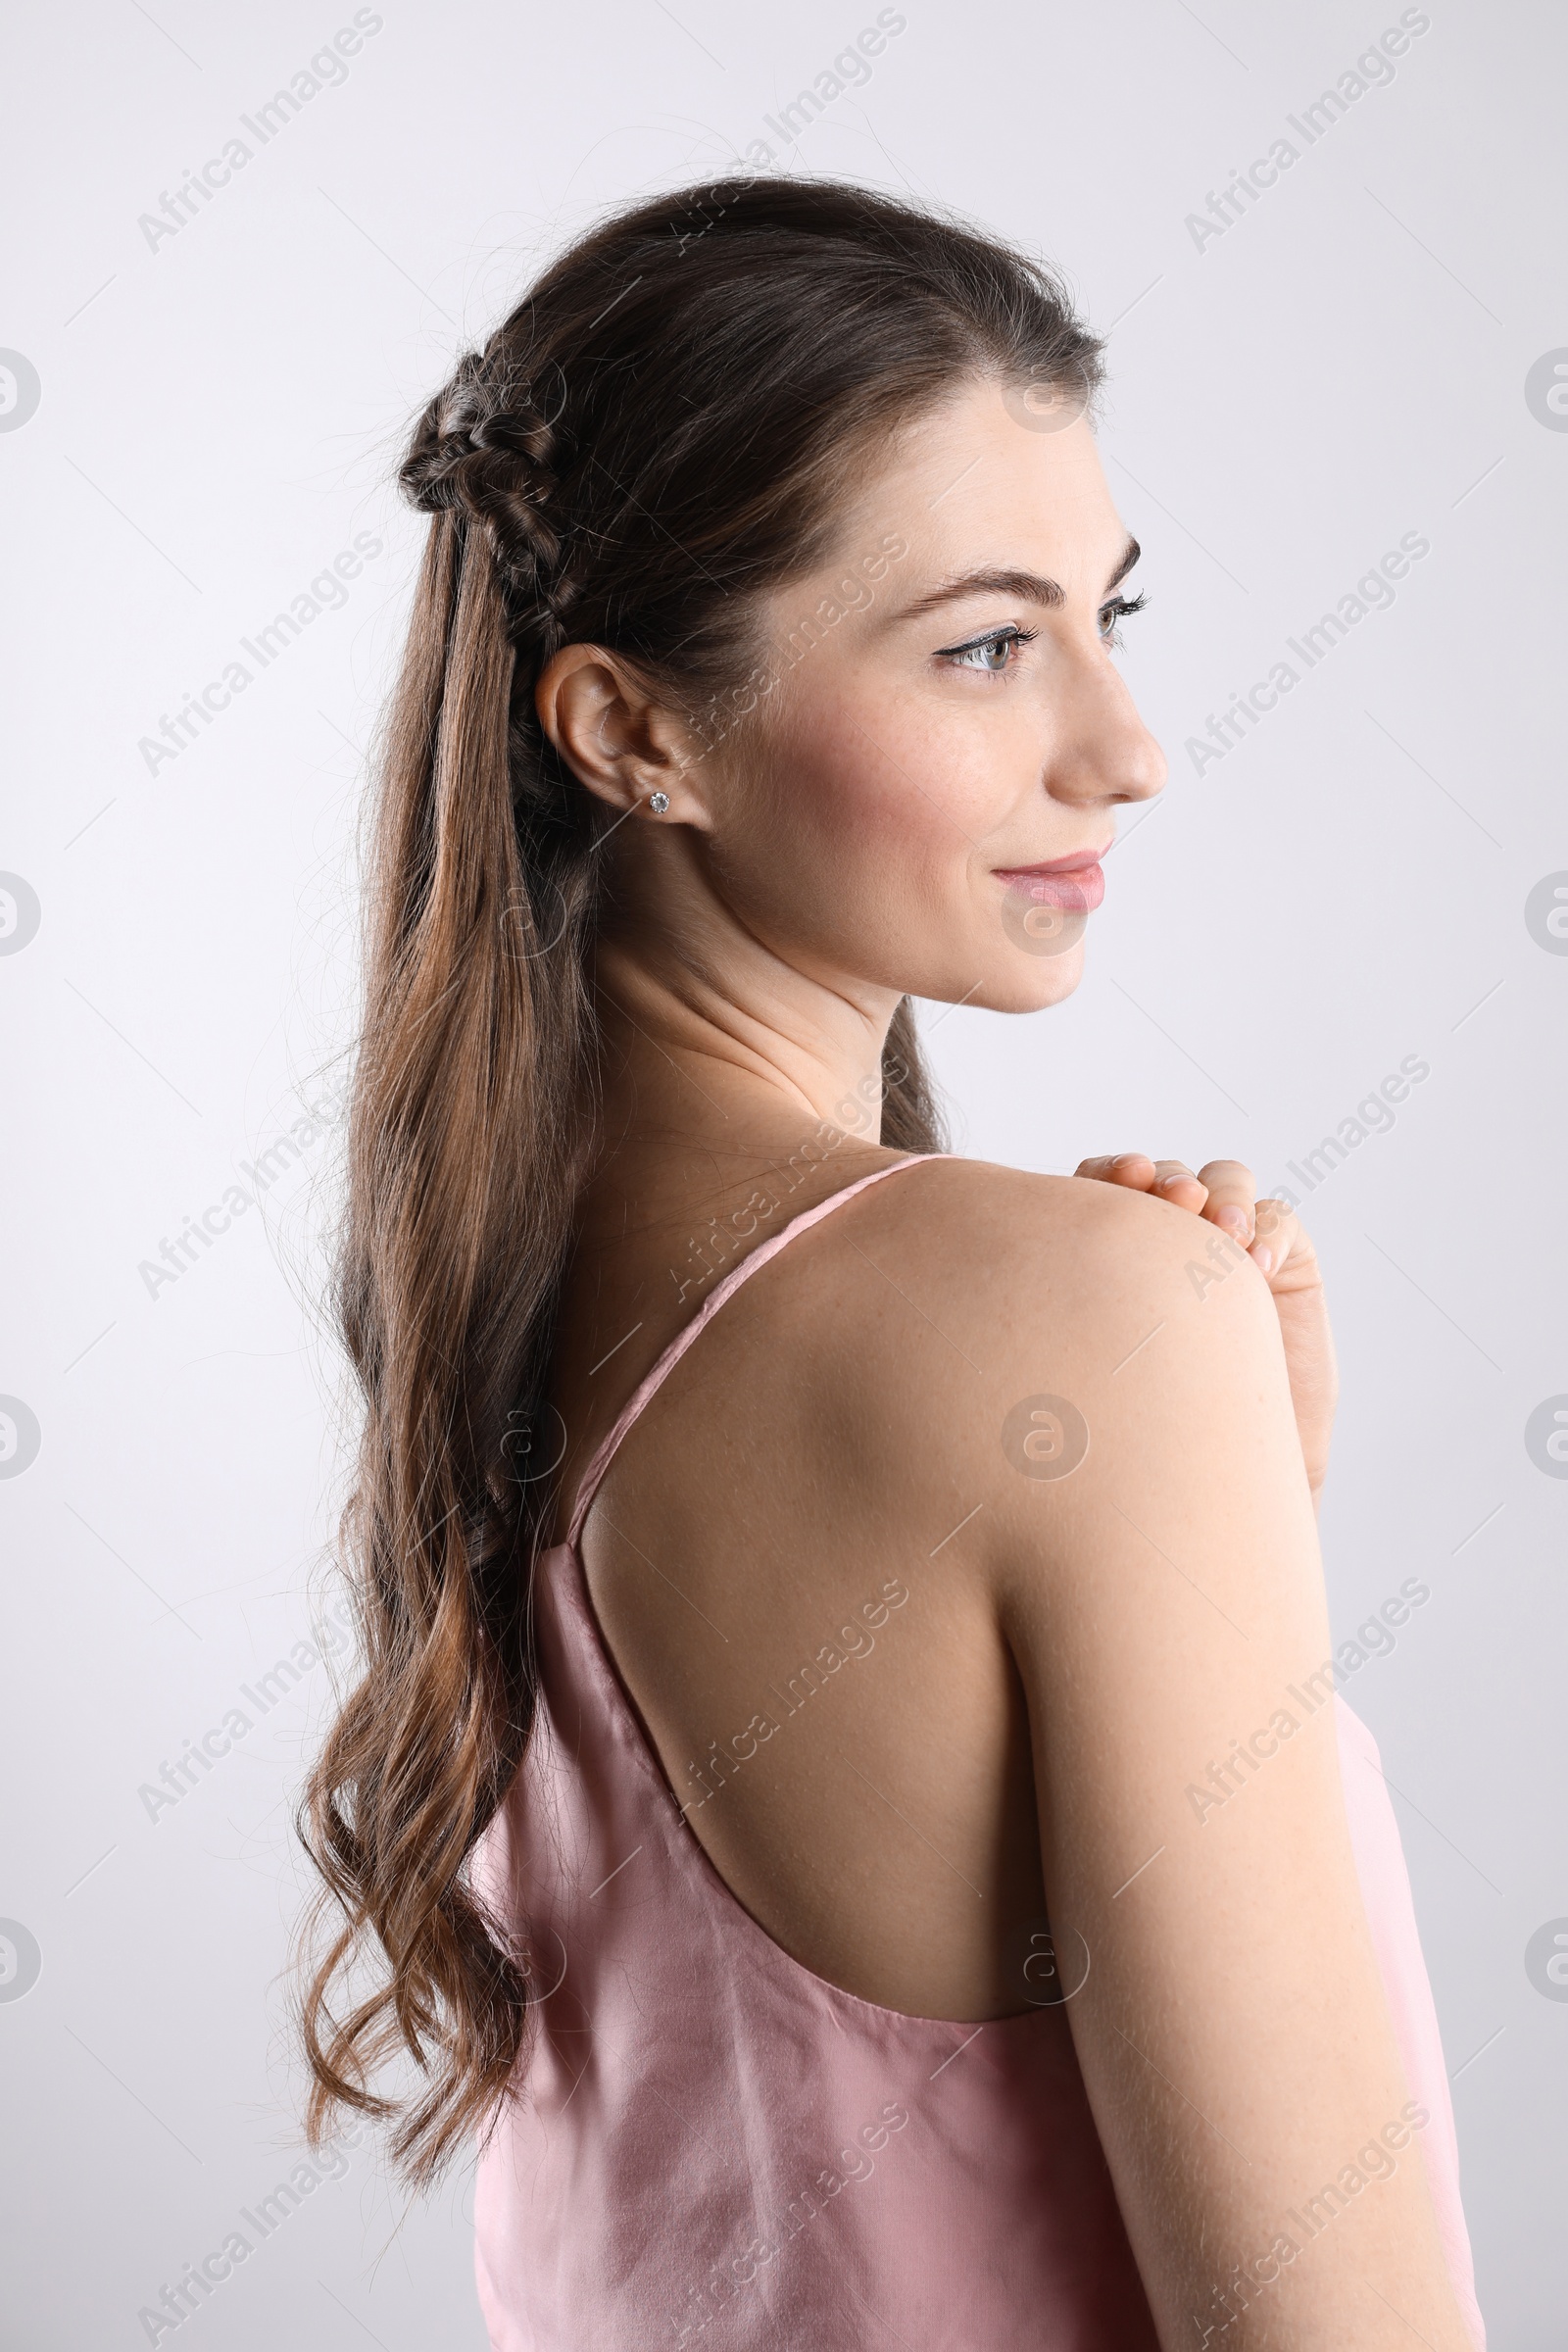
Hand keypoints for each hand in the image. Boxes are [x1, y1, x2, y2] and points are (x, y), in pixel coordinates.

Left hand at [1074, 1154, 1337, 1507]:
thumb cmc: (1144, 1437)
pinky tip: (1260, 1265)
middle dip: (1168, 1181)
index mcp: (1108, 1253)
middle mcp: (1167, 1240)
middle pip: (1164, 1177)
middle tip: (1175, 1200)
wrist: (1227, 1478)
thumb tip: (1012, 1283)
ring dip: (1224, 1193)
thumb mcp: (1096, 1368)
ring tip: (1226, 1231)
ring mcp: (1227, 1247)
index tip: (1120, 1181)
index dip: (1108, 1173)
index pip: (1100, 1187)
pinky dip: (1270, 1230)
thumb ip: (1071, 1312)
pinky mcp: (1285, 1262)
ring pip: (1224, 1182)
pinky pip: (1279, 1221)